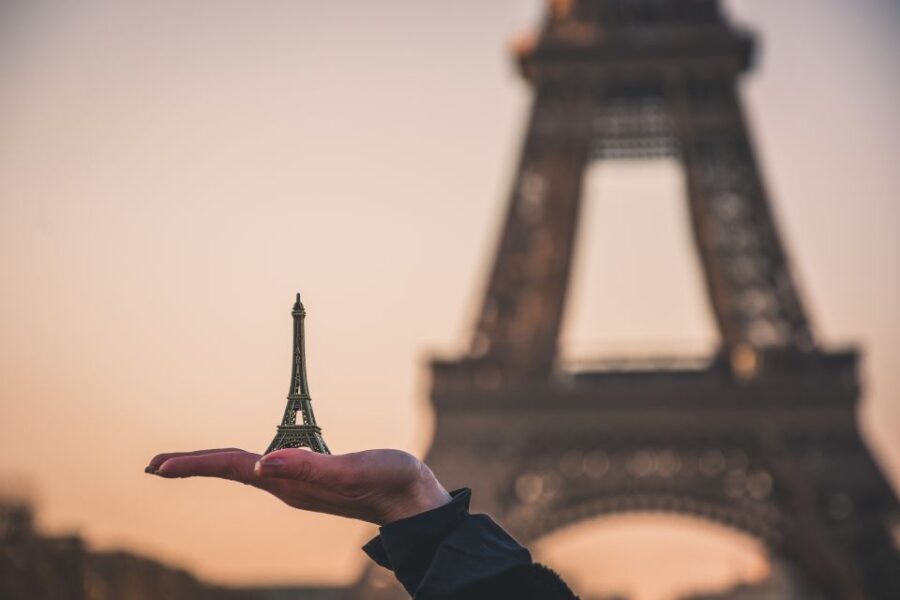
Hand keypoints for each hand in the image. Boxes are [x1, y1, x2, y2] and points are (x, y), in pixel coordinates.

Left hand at [145, 448, 451, 524]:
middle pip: (231, 469)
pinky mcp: (314, 479)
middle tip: (153, 464)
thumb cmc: (388, 483)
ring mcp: (300, 485)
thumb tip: (263, 464)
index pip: (233, 467)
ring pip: (246, 468)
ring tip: (185, 462)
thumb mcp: (351, 470)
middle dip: (193, 465)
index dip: (194, 463)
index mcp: (291, 484)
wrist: (414, 503)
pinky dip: (245, 459)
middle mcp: (288, 486)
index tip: (156, 464)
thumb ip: (310, 468)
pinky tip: (250, 460)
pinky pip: (269, 465)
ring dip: (214, 462)